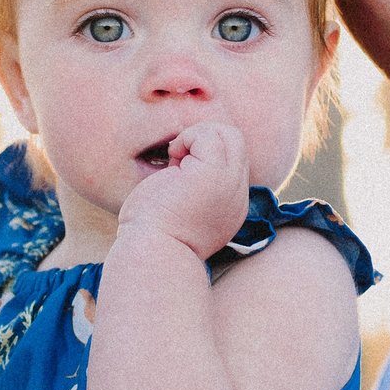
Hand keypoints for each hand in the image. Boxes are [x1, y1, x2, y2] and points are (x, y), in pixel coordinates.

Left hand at [116, 123, 249, 263]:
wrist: (152, 256)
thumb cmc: (152, 238)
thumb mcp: (180, 212)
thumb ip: (190, 189)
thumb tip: (178, 161)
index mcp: (230, 206)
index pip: (232, 161)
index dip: (204, 155)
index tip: (177, 172)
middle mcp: (237, 195)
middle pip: (236, 142)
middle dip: (204, 138)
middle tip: (176, 159)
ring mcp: (230, 184)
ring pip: (229, 133)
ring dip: (196, 137)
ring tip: (174, 160)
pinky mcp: (215, 174)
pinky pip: (209, 134)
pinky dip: (187, 137)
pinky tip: (172, 160)